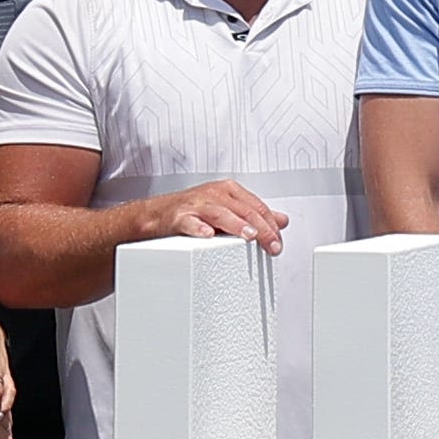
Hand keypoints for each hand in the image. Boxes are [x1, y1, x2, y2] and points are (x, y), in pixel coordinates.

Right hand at [131, 178, 294, 252]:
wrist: (156, 215)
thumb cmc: (193, 211)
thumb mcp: (227, 209)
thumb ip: (254, 215)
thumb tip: (282, 220)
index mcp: (229, 191)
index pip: (257, 207)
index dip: (271, 225)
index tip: (278, 242)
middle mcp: (214, 195)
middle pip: (244, 211)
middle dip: (262, 230)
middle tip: (272, 246)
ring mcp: (196, 205)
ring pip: (221, 213)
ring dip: (236, 225)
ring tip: (249, 236)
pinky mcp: (178, 216)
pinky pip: (189, 222)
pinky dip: (199, 228)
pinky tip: (208, 235)